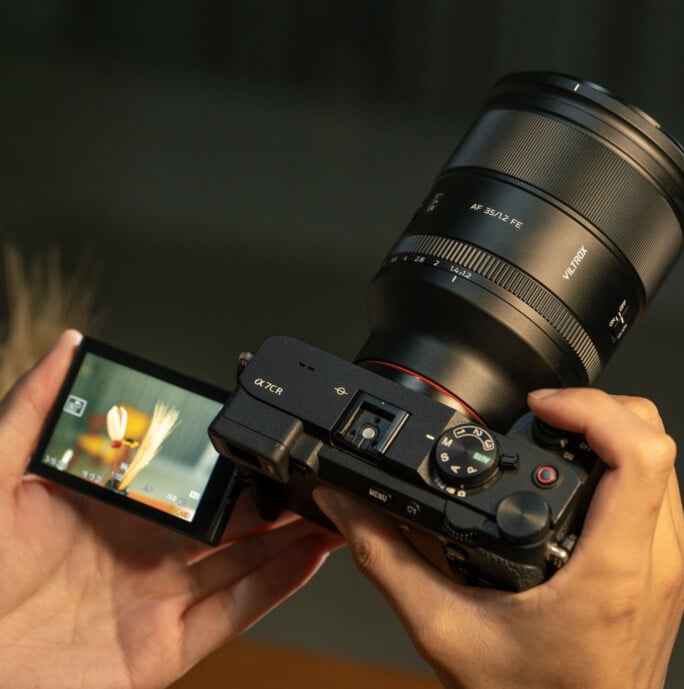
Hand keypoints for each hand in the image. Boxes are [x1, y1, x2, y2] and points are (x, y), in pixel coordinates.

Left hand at [0, 331, 341, 688]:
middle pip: (233, 523)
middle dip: (283, 500)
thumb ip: (33, 409)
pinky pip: (231, 614)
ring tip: (336, 510)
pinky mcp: (161, 650)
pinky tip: (308, 557)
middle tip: (323, 474)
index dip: (239, 464)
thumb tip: (68, 347)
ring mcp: (157, 601)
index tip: (276, 440)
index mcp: (115, 511)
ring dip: (295, 539)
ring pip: (244, 564)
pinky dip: (275, 588)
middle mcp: (146, 553)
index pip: (194, 481)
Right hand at [314, 388, 683, 688]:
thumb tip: (352, 506)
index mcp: (610, 571)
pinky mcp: (666, 569)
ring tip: (553, 435)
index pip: (639, 453)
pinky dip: (618, 462)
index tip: (540, 406)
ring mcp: (667, 564)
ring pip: (662, 457)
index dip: (589, 407)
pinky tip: (573, 479)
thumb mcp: (444, 629)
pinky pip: (658, 488)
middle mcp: (654, 561)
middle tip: (542, 414)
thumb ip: (389, 558)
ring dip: (608, 430)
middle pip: (655, 437)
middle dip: (595, 406)